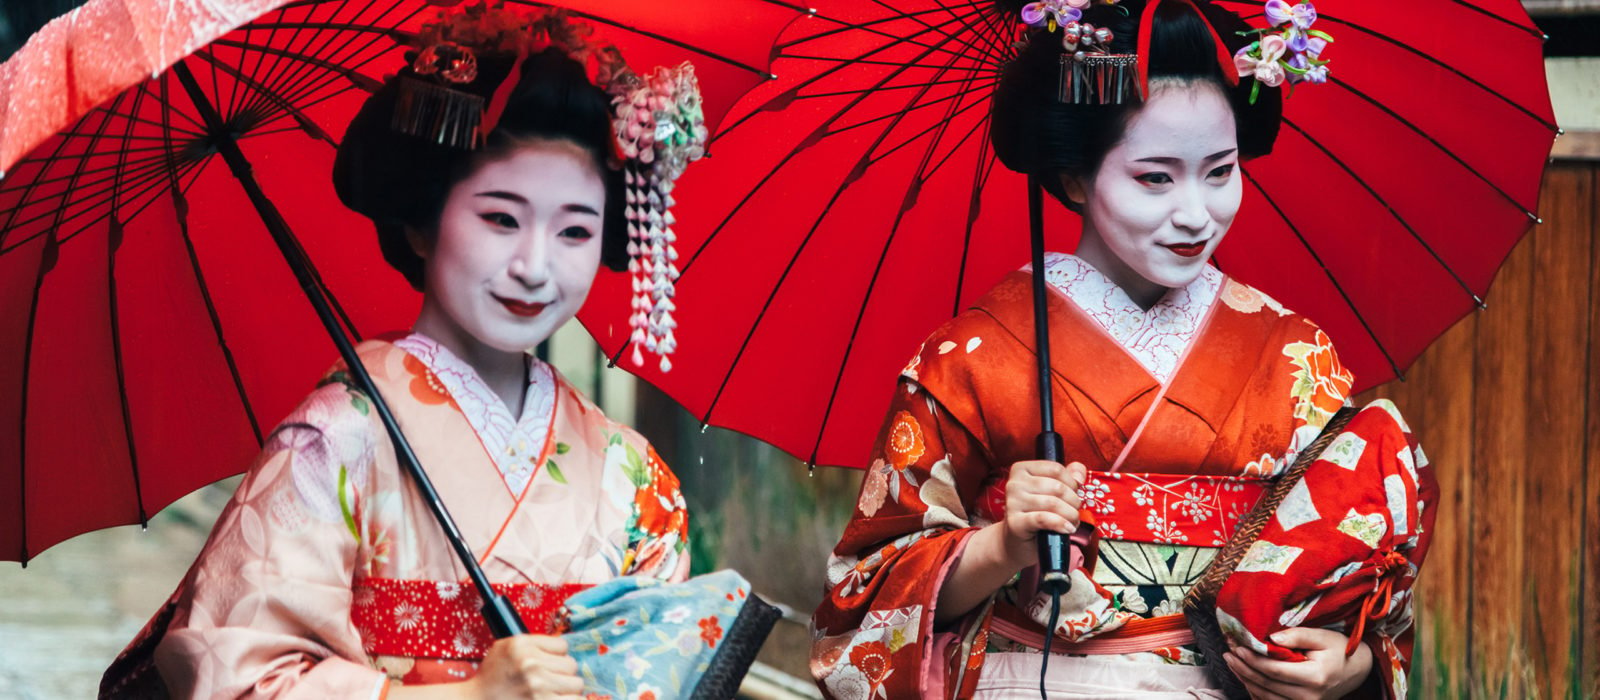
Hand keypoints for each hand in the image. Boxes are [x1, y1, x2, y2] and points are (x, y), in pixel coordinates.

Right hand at [467, 635, 584, 699]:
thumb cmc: (493, 677)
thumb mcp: (505, 648)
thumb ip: (533, 644)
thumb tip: (564, 647)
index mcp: (521, 645)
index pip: (563, 645)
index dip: (556, 656)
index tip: (547, 664)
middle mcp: (530, 664)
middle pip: (571, 665)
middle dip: (562, 674)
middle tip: (548, 682)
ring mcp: (537, 687)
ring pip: (576, 684)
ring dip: (567, 691)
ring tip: (552, 693)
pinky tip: (556, 699)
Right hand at [999, 460, 1086, 568]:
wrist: (1017, 540)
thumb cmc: (1036, 513)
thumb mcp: (1050, 491)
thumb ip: (1068, 476)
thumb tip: (1079, 477)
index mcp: (1021, 469)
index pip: (1056, 469)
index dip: (1072, 483)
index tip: (1073, 493)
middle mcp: (1014, 483)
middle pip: (1057, 487)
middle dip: (1073, 501)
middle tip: (1074, 512)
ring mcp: (1013, 503)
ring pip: (1053, 503)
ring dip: (1070, 515)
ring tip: (1072, 522)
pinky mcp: (1015, 522)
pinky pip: (1044, 519)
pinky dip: (1060, 524)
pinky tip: (1067, 528)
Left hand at [1223, 627, 1374, 699]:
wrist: (1358, 670)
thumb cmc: (1340, 650)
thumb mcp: (1322, 636)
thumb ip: (1296, 635)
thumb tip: (1271, 638)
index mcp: (1315, 678)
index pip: (1275, 670)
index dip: (1253, 660)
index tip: (1237, 647)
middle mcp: (1309, 697)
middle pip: (1266, 684)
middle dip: (1244, 669)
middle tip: (1228, 653)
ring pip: (1266, 696)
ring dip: (1246, 679)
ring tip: (1232, 663)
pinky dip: (1256, 690)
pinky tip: (1245, 677)